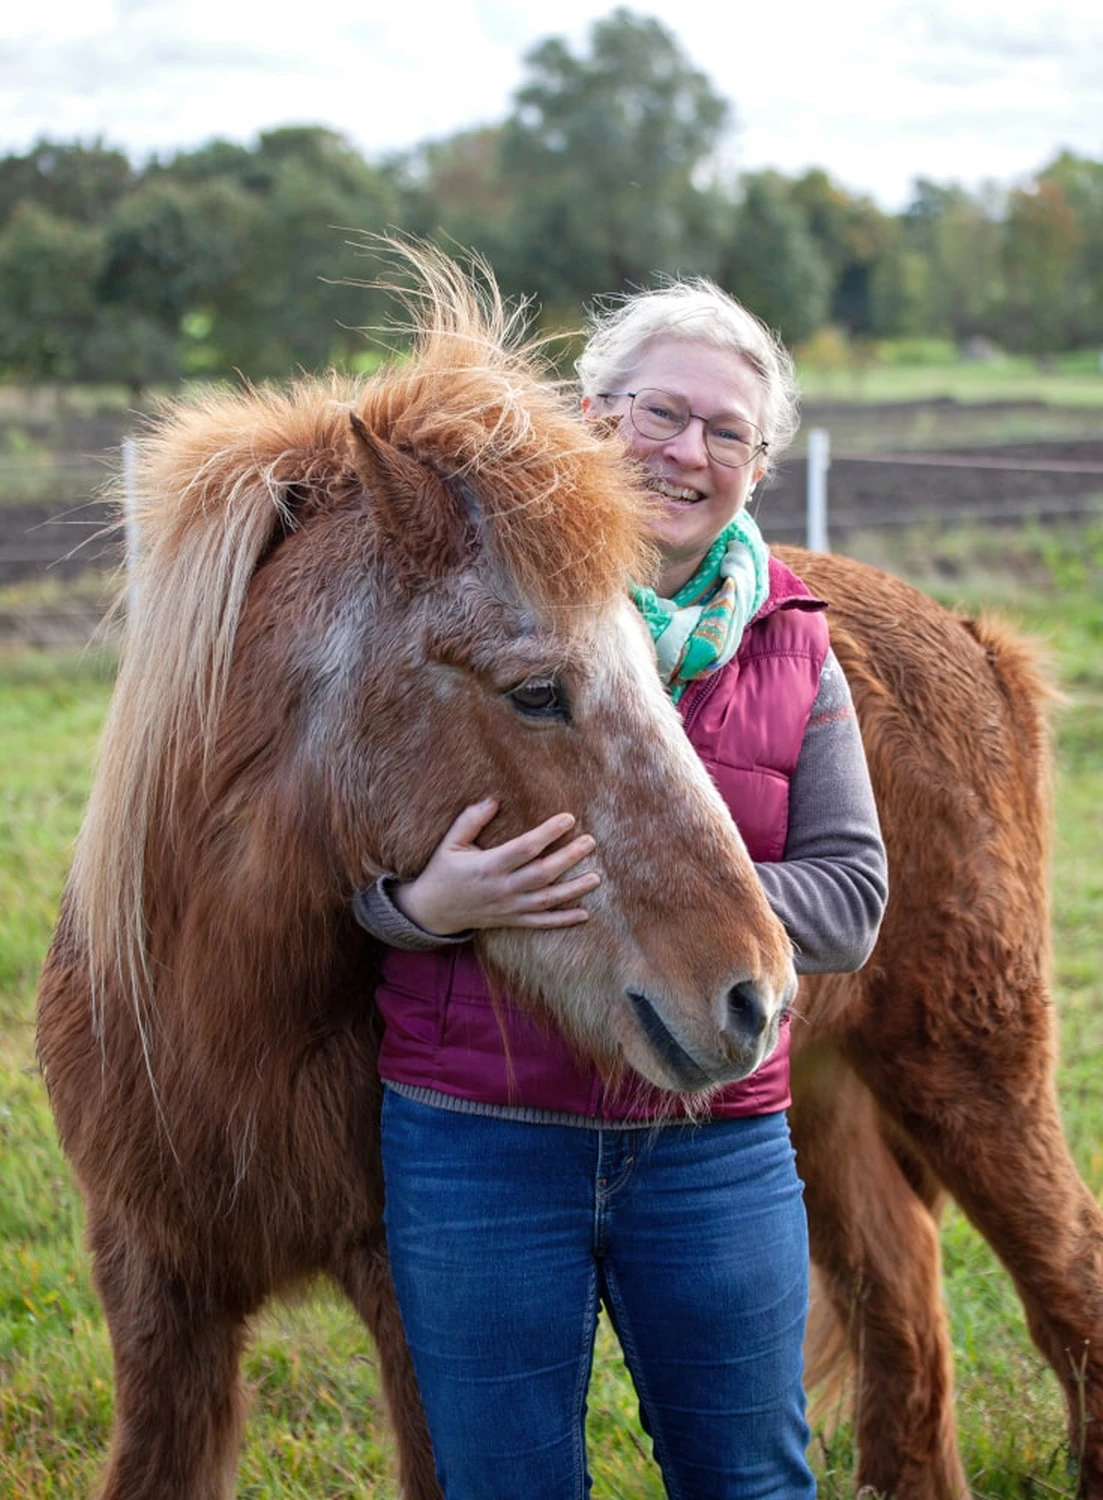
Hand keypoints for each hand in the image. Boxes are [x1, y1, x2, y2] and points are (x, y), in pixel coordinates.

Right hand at [393, 798, 600, 935]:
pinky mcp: (511, 920)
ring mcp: (509, 908)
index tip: (569, 818)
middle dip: (569, 858)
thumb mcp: (450, 843)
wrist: (432, 911)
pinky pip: (541, 923)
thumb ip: (470, 820)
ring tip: (596, 877)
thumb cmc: (443, 871)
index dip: (548, 833)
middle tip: (591, 842)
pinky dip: (563, 920)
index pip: (524, 848)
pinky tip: (584, 914)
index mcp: (488, 866)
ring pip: (547, 900)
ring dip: (573, 889)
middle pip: (542, 874)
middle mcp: (502, 888)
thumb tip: (493, 800)